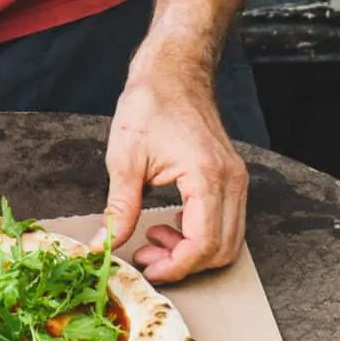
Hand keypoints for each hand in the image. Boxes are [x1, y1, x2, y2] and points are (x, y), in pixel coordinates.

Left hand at [102, 52, 247, 283]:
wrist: (174, 71)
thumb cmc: (151, 103)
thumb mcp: (125, 160)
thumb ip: (119, 209)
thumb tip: (103, 246)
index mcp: (207, 176)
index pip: (202, 244)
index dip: (175, 267)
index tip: (145, 268)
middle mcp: (230, 181)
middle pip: (222, 250)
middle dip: (183, 264)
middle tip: (147, 256)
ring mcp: (236, 179)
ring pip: (230, 241)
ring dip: (193, 252)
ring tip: (155, 238)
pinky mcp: (232, 177)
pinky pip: (228, 223)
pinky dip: (202, 236)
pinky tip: (171, 224)